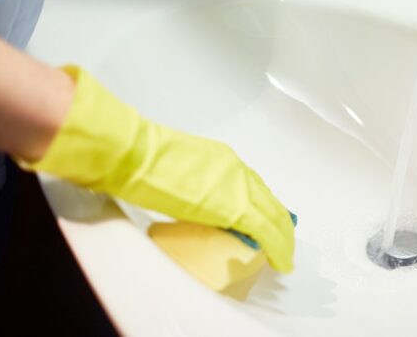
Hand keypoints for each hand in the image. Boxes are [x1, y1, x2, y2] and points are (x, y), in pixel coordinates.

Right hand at [17, 67, 293, 271]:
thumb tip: (191, 201)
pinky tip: (281, 260)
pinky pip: (265, 230)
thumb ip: (193, 183)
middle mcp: (237, 170)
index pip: (253, 186)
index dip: (264, 207)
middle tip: (283, 243)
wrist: (132, 154)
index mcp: (223, 160)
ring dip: (281, 237)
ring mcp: (238, 186)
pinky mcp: (235, 207)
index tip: (268, 222)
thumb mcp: (179, 169)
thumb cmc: (140, 160)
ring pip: (273, 216)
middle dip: (279, 223)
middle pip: (268, 200)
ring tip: (283, 255)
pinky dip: (277, 246)